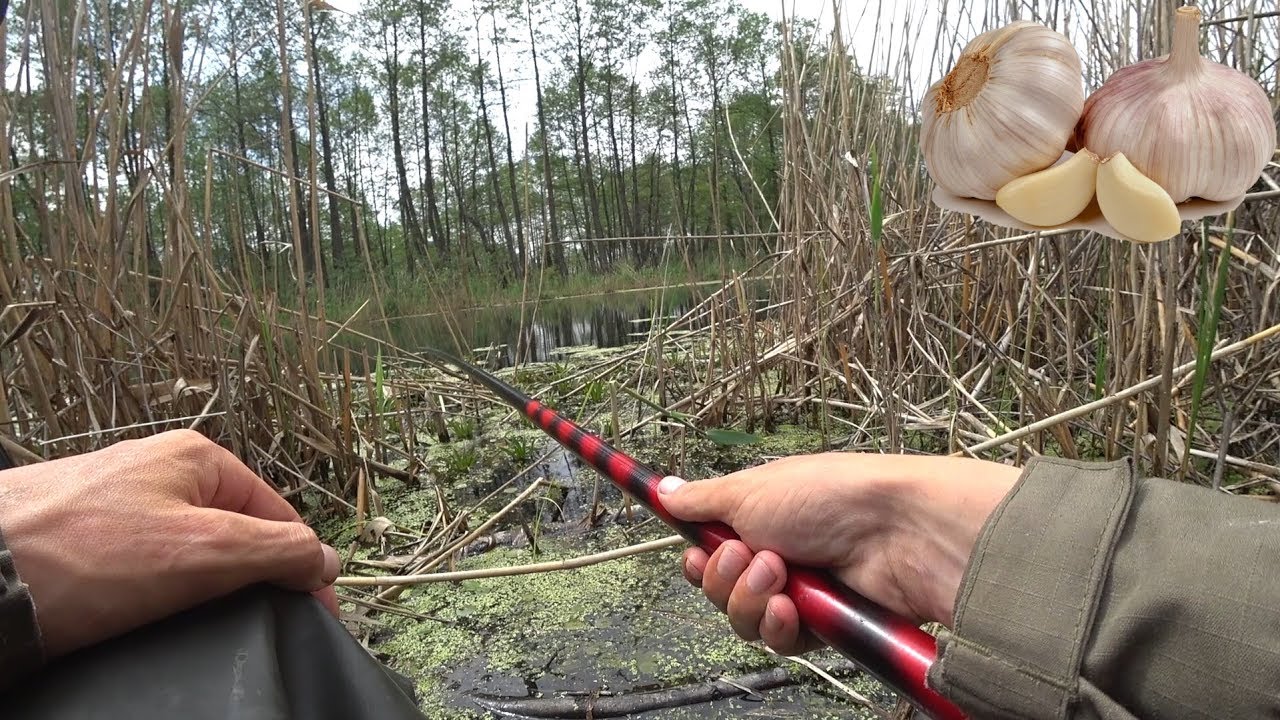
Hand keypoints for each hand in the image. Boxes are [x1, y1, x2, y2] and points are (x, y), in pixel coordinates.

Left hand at [0, 429, 339, 658]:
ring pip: (185, 553)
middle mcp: (155, 470)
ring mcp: (113, 502)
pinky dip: (152, 595)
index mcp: (195, 457)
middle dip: (246, 578)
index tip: (314, 611)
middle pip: (232, 531)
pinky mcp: (78, 538)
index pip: (277, 512)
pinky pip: (140, 568)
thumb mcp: (206, 553)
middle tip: (249, 623)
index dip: (301, 565)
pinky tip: (144, 618)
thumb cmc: (81, 557)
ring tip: (188, 621)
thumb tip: (325, 560)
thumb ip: (278, 551)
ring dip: (197, 590)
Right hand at [658, 453, 1019, 655]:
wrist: (897, 534)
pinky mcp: (823, 625)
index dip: (700, 560)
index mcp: (761, 516)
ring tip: (780, 575)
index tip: (696, 555)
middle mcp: (780, 553)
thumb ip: (703, 500)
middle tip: (753, 556)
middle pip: (721, 589)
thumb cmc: (831, 497)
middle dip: (725, 577)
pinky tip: (793, 608)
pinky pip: (778, 640)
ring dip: (751, 599)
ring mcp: (801, 591)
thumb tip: (665, 491)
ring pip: (744, 619)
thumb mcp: (752, 489)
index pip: (712, 550)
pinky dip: (778, 625)